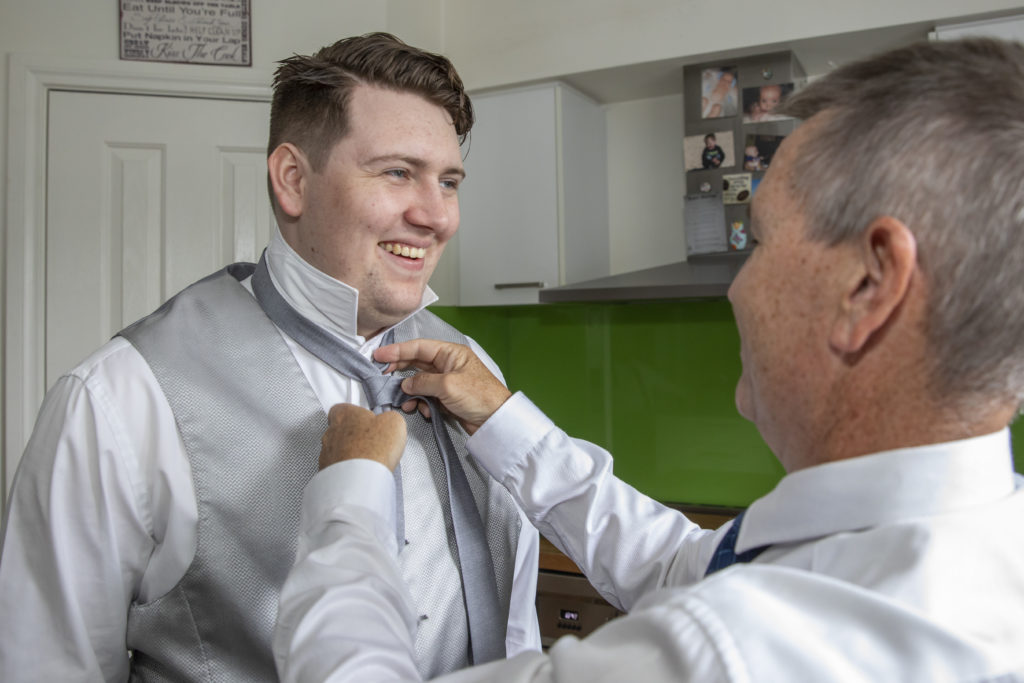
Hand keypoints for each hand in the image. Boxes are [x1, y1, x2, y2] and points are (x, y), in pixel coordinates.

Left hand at [319, 403, 406, 470]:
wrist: (360, 479)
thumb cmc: (373, 449)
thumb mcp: (394, 422)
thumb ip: (389, 417)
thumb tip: (390, 421)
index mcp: (343, 415)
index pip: (343, 407)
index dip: (356, 413)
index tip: (366, 418)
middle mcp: (330, 432)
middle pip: (341, 429)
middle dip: (355, 435)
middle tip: (372, 441)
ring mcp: (326, 453)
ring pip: (338, 449)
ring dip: (351, 453)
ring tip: (369, 459)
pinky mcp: (326, 471)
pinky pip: (337, 467)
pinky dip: (348, 469)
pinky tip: (362, 471)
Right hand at [373, 339, 511, 434]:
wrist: (495, 420)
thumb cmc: (480, 396)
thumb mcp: (447, 385)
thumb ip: (422, 382)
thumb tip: (406, 385)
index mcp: (451, 353)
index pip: (418, 347)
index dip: (397, 350)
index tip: (379, 355)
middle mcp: (448, 365)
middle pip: (416, 363)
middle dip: (399, 369)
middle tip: (382, 374)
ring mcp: (447, 382)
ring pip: (419, 382)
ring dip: (411, 392)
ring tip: (406, 402)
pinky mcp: (447, 398)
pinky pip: (426, 396)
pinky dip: (421, 402)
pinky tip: (423, 410)